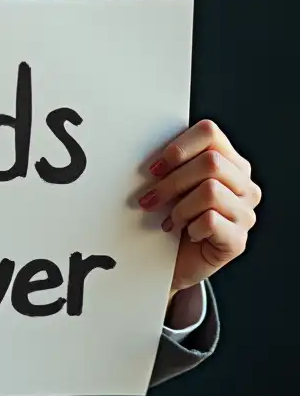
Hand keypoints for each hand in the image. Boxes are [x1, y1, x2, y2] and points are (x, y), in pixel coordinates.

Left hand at [138, 119, 259, 293]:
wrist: (169, 262)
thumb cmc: (170, 217)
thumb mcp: (171, 183)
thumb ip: (172, 162)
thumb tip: (149, 150)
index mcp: (230, 162)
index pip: (210, 133)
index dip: (179, 146)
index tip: (155, 167)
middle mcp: (244, 185)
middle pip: (211, 163)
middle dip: (172, 181)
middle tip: (150, 198)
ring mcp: (245, 214)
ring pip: (210, 191)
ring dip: (180, 207)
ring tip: (172, 219)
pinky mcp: (238, 240)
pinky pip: (211, 220)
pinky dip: (190, 227)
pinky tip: (186, 233)